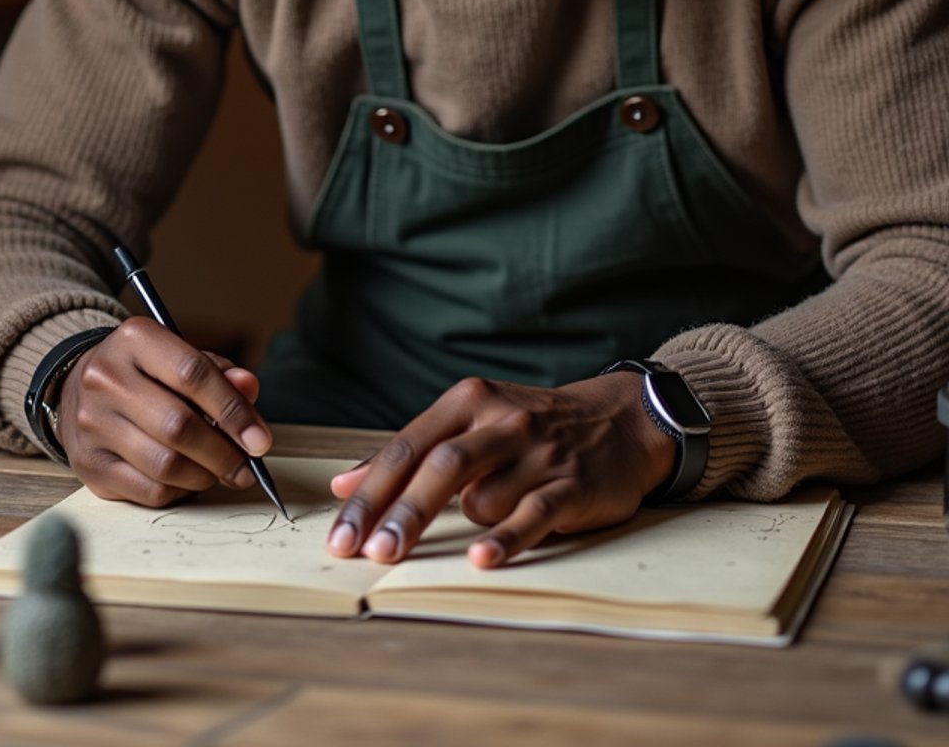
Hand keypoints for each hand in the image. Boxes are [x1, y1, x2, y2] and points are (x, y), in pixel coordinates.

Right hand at [56, 316, 273, 506]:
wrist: (80, 388)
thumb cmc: (145, 373)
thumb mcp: (180, 357)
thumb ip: (219, 373)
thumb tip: (249, 389)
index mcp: (135, 339)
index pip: (193, 374)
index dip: (233, 410)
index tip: (260, 440)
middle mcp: (106, 377)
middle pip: (179, 426)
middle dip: (224, 453)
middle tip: (246, 466)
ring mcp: (91, 423)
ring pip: (165, 464)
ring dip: (205, 475)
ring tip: (221, 471)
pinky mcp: (88, 463)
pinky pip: (148, 489)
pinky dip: (180, 491)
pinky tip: (190, 479)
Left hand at [327, 372, 676, 569]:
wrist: (618, 419)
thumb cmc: (529, 428)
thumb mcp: (469, 421)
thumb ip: (410, 451)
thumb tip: (343, 485)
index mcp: (469, 401)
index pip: (408, 447)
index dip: (370, 493)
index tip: (340, 535)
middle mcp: (501, 421)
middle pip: (439, 467)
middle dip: (399, 513)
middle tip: (369, 555)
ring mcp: (538, 451)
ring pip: (482, 496)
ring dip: (468, 523)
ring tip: (478, 531)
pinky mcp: (571, 483)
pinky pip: (531, 512)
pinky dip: (504, 537)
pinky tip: (479, 558)